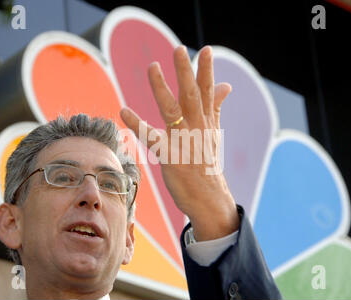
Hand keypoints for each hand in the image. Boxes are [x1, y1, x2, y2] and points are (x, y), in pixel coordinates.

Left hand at [120, 45, 239, 240]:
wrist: (210, 198)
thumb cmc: (208, 165)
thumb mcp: (214, 133)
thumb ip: (216, 107)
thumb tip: (226, 85)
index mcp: (207, 123)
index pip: (209, 93)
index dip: (207, 71)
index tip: (206, 50)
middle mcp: (198, 129)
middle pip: (193, 96)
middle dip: (186, 72)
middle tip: (178, 50)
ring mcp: (185, 143)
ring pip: (173, 111)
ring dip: (162, 88)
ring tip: (152, 67)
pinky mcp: (171, 157)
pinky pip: (152, 138)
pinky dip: (138, 124)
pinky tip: (124, 110)